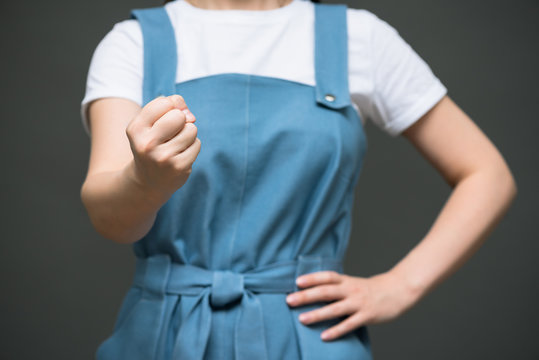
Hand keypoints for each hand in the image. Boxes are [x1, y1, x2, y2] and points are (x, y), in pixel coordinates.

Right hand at [126, 95, 200, 197]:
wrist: (149, 181)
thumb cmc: (153, 143)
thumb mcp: (151, 123)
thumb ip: (171, 107)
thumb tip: (191, 116)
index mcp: (135, 129)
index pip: (165, 102)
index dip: (171, 107)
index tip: (164, 119)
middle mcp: (147, 144)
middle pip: (179, 116)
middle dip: (181, 120)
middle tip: (171, 134)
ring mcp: (163, 157)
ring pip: (191, 129)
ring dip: (188, 134)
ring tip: (175, 145)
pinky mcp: (179, 167)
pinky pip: (197, 144)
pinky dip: (192, 147)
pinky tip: (180, 155)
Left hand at [285, 270, 418, 340]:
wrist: (398, 291)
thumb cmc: (371, 289)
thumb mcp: (353, 283)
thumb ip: (337, 287)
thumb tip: (313, 292)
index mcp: (347, 281)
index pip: (327, 277)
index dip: (312, 278)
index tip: (297, 281)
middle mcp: (351, 290)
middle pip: (326, 291)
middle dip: (307, 296)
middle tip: (290, 300)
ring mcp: (359, 303)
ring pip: (335, 308)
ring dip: (317, 314)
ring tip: (302, 319)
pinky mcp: (367, 315)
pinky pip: (349, 324)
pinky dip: (336, 330)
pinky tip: (324, 336)